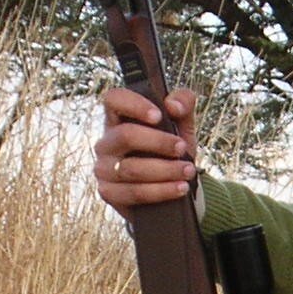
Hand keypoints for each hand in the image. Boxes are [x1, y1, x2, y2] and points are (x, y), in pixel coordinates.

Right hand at [93, 84, 197, 208]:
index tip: (159, 116)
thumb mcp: (182, 125)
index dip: (134, 105)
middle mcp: (106, 142)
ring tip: (188, 171)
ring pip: (131, 168)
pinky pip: (134, 192)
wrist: (170, 188)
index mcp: (118, 118)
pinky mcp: (109, 193)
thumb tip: (173, 105)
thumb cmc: (171, 150)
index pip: (114, 100)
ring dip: (165, 170)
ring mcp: (104, 169)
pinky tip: (179, 188)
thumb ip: (183, 104)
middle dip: (159, 142)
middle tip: (182, 148)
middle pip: (125, 136)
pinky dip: (161, 191)